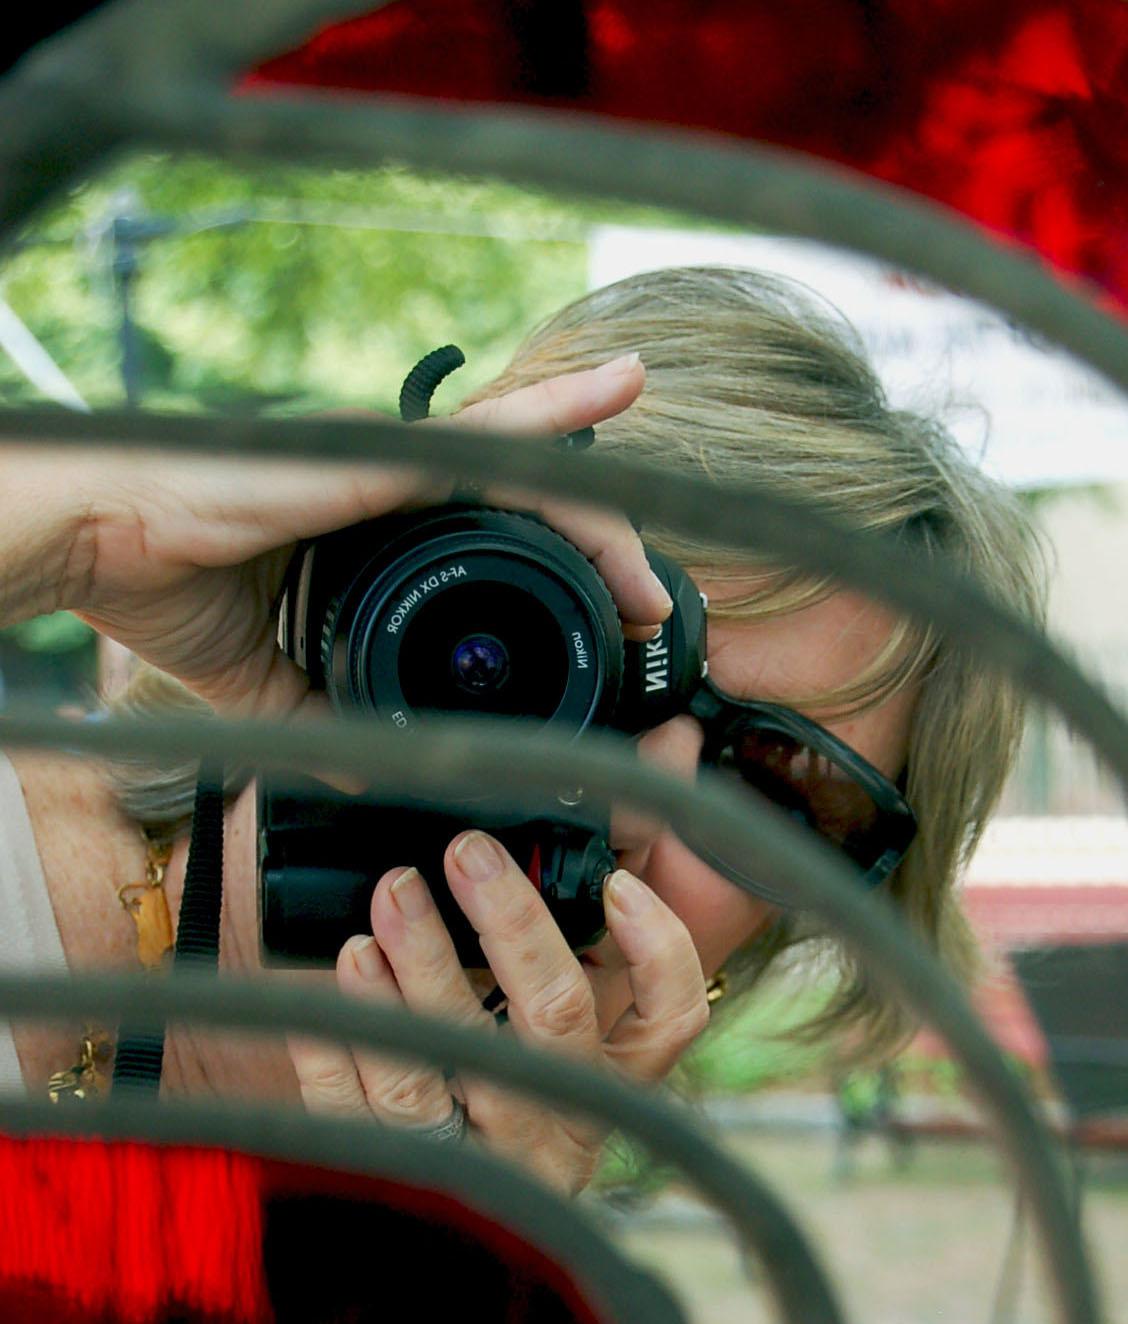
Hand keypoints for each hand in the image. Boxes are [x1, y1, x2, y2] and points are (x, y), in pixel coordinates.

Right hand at [31, 354, 666, 713]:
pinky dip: (558, 417)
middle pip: (533, 510)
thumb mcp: (266, 679)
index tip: (606, 626)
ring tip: (650, 590)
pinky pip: (489, 435)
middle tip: (645, 614)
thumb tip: (368, 767)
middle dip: (601, 560)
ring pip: (529, 470)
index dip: (561, 580)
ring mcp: (393, 461)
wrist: (94, 543)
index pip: (494, 544)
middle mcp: (398, 484)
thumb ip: (324, 711)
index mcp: (382, 530)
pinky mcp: (378, 454)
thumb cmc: (163, 583)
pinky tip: (617, 386)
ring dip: (604, 521)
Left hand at [287, 830, 709, 1194]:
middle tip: (468, 853)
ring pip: (450, 1056)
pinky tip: (338, 972)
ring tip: (391, 899)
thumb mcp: (541, 1057)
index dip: (656, 949)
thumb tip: (517, 870)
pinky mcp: (396, 1174)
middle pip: (553, 1015)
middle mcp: (553, 1127)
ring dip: (420, 963)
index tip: (616, 885)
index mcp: (600, 1089)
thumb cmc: (490, 1102)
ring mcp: (476, 1157)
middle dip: (511, 920)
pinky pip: (360, 1104)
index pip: (666, 1022)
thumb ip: (545, 980)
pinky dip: (342, 1032)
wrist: (438, 1249)